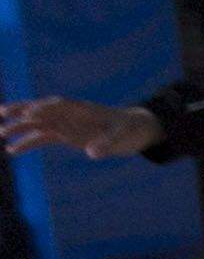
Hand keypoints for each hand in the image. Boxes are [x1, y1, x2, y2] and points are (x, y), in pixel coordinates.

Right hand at [0, 96, 159, 157]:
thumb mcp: (122, 135)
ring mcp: (65, 124)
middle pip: (42, 110)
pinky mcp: (64, 135)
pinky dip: (27, 142)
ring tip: (1, 133)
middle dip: (22, 111)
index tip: (29, 113)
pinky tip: (12, 150)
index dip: (44, 107)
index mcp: (82, 108)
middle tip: (3, 114)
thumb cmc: (129, 128)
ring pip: (37, 124)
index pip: (60, 104)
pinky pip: (42, 138)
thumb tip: (91, 153)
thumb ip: (107, 143)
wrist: (135, 129)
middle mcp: (70, 114)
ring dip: (20, 127)